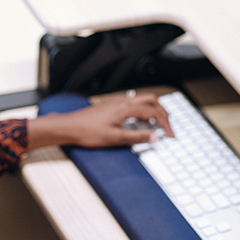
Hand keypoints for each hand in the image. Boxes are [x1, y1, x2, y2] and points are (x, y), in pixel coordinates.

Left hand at [27, 91, 173, 149]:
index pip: (153, 112)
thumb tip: (155, 137)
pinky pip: (134, 102)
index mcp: (126, 108)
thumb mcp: (115, 138)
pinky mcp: (112, 105)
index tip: (170, 135)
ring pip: (143, 100)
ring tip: (158, 124)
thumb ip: (137, 137)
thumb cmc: (88, 132)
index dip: (165, 124)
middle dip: (164, 113)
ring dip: (154, 110)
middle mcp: (123, 101)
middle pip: (152, 101)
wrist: (69, 127)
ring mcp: (117, 101)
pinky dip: (143, 110)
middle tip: (169, 127)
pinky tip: (141, 120)